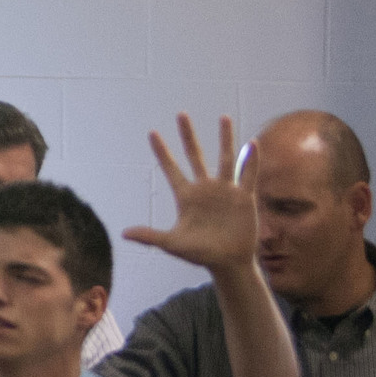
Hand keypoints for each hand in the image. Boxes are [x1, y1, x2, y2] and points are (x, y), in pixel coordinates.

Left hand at [122, 115, 257, 274]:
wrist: (228, 262)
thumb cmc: (199, 254)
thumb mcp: (173, 244)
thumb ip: (151, 237)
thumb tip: (124, 234)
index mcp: (186, 196)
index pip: (171, 169)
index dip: (162, 152)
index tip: (151, 132)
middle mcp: (205, 188)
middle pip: (195, 155)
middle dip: (187, 136)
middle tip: (181, 114)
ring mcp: (225, 190)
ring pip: (225, 158)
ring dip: (224, 138)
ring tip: (223, 116)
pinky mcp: (244, 197)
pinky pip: (247, 175)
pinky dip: (250, 160)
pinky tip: (252, 144)